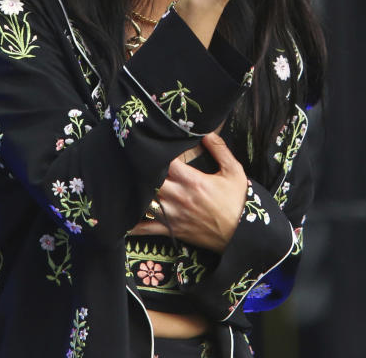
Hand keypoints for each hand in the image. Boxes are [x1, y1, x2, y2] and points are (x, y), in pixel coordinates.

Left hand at [129, 132, 247, 251]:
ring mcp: (173, 215)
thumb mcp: (234, 171)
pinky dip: (133, 224)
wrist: (242, 233)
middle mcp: (179, 197)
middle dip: (143, 171)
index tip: (154, 148)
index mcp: (193, 181)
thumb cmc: (238, 201)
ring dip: (137, 192)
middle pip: (151, 180)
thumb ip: (220, 149)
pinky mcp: (172, 229)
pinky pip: (146, 229)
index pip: (166, 163)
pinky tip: (123, 218)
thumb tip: (206, 132)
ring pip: (145, 202)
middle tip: (135, 162)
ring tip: (127, 182)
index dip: (157, 155)